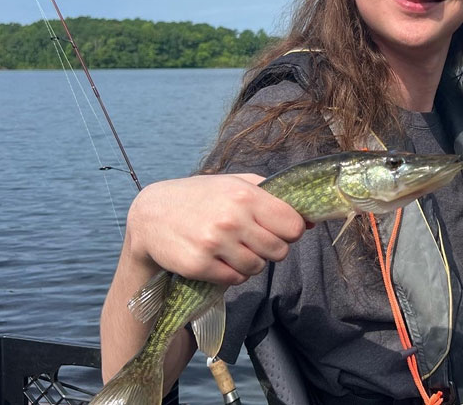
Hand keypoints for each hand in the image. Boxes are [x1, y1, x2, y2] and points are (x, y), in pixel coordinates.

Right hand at [125, 173, 308, 284]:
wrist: (152, 214)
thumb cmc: (202, 196)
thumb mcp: (236, 183)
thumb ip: (274, 196)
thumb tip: (311, 221)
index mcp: (246, 195)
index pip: (293, 225)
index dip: (290, 231)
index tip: (279, 229)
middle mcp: (232, 219)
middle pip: (279, 250)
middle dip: (271, 249)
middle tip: (254, 241)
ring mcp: (214, 244)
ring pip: (258, 268)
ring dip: (251, 262)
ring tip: (234, 248)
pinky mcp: (199, 266)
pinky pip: (235, 279)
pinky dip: (232, 273)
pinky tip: (220, 259)